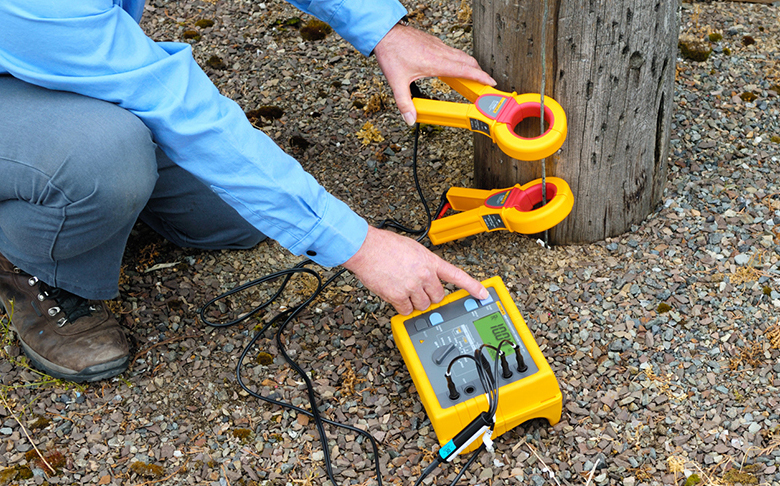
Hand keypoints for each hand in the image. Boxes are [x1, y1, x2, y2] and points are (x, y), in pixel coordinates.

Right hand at [342, 226, 487, 314]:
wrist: (365, 248)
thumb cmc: (385, 245)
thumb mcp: (413, 250)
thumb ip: (424, 265)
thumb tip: (428, 280)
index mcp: (430, 261)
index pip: (457, 276)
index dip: (472, 287)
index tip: (483, 295)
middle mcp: (424, 275)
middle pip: (438, 297)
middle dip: (430, 296)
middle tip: (418, 289)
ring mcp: (412, 287)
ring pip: (423, 306)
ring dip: (415, 302)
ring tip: (403, 289)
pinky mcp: (398, 296)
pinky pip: (406, 311)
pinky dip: (402, 307)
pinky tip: (396, 295)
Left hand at [373, 23, 495, 125]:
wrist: (384, 32)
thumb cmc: (391, 52)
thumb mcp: (397, 82)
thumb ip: (404, 103)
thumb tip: (410, 118)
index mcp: (436, 62)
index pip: (465, 70)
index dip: (481, 76)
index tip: (491, 82)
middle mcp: (440, 52)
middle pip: (467, 61)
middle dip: (479, 72)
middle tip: (484, 82)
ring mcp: (437, 45)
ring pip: (460, 54)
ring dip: (469, 64)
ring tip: (472, 75)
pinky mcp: (433, 42)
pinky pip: (451, 51)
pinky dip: (458, 59)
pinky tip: (452, 65)